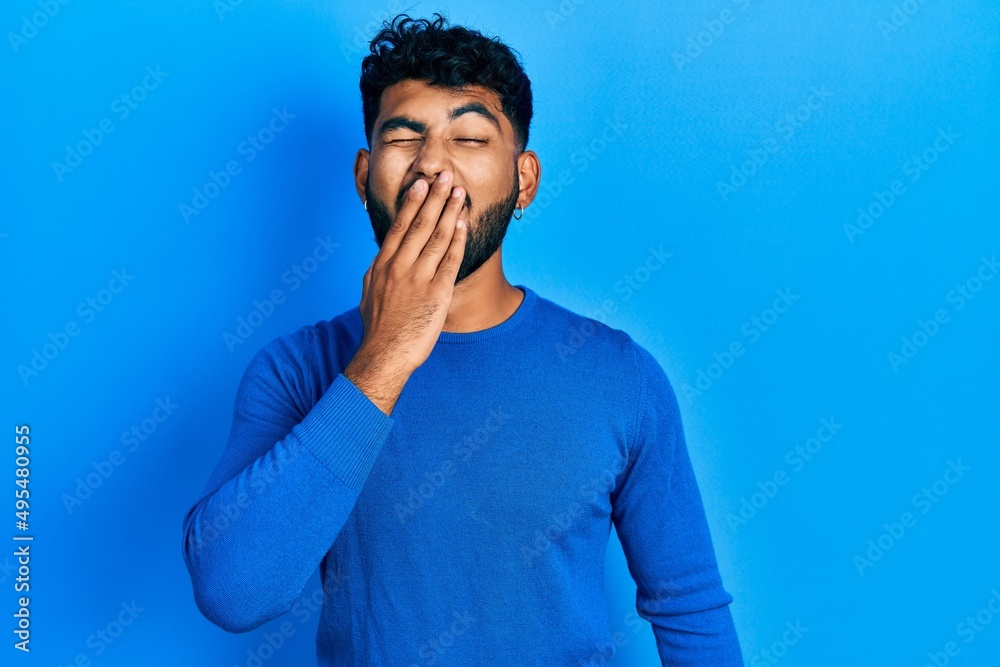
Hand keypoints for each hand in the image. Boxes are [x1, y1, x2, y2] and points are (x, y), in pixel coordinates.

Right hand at [344, 170, 466, 413]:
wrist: (384, 355)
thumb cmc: (378, 329)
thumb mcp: (369, 293)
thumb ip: (378, 271)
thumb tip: (382, 257)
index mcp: (382, 265)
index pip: (398, 227)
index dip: (412, 203)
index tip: (420, 184)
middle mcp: (399, 267)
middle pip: (419, 225)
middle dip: (434, 198)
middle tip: (445, 176)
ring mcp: (418, 279)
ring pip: (436, 238)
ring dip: (449, 212)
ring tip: (459, 193)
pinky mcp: (436, 293)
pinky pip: (450, 260)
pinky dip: (458, 240)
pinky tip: (464, 224)